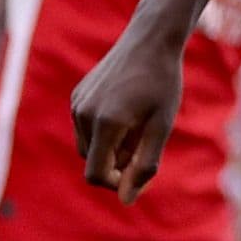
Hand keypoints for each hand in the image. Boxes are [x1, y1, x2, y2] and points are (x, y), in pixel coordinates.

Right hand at [70, 27, 187, 205]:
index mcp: (105, 123)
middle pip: (92, 163)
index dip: (117, 183)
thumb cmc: (162, 84)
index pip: (96, 176)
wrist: (150, 40)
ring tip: (138, 125)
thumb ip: (144, 166)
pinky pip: (86, 128)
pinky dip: (104, 132)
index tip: (140, 172)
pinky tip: (126, 111)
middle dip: (116, 164)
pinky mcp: (77, 95)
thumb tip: (127, 200)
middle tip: (146, 141)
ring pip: (88, 147)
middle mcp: (83, 114)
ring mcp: (77, 103)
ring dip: (111, 148)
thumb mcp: (161, 127)